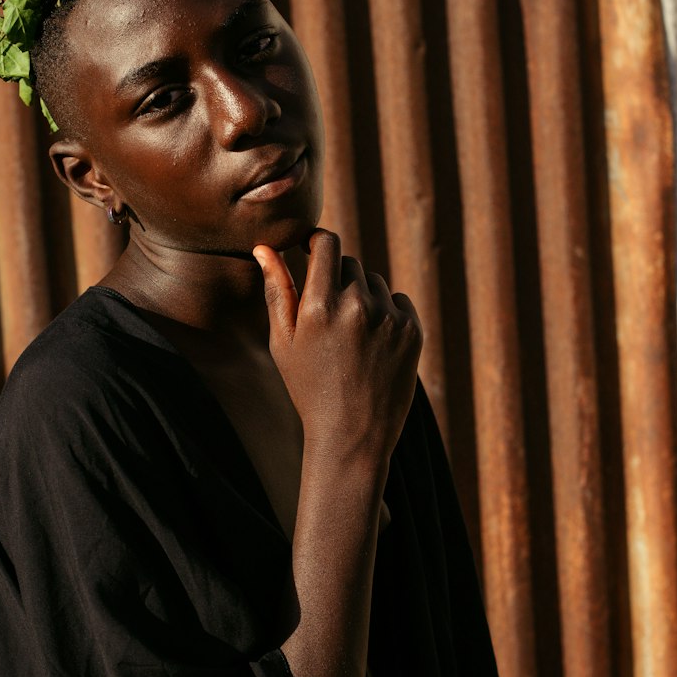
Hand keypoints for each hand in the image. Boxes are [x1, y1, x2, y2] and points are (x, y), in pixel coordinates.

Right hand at [252, 230, 421, 460]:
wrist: (352, 435)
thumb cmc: (309, 388)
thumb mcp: (283, 342)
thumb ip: (276, 290)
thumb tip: (264, 247)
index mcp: (319, 306)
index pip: (327, 243)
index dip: (318, 241)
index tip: (312, 248)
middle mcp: (356, 306)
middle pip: (350, 264)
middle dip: (338, 280)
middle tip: (328, 320)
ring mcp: (388, 318)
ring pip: (374, 283)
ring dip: (363, 297)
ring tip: (351, 340)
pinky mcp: (412, 330)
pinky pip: (398, 301)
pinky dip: (386, 315)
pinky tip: (373, 347)